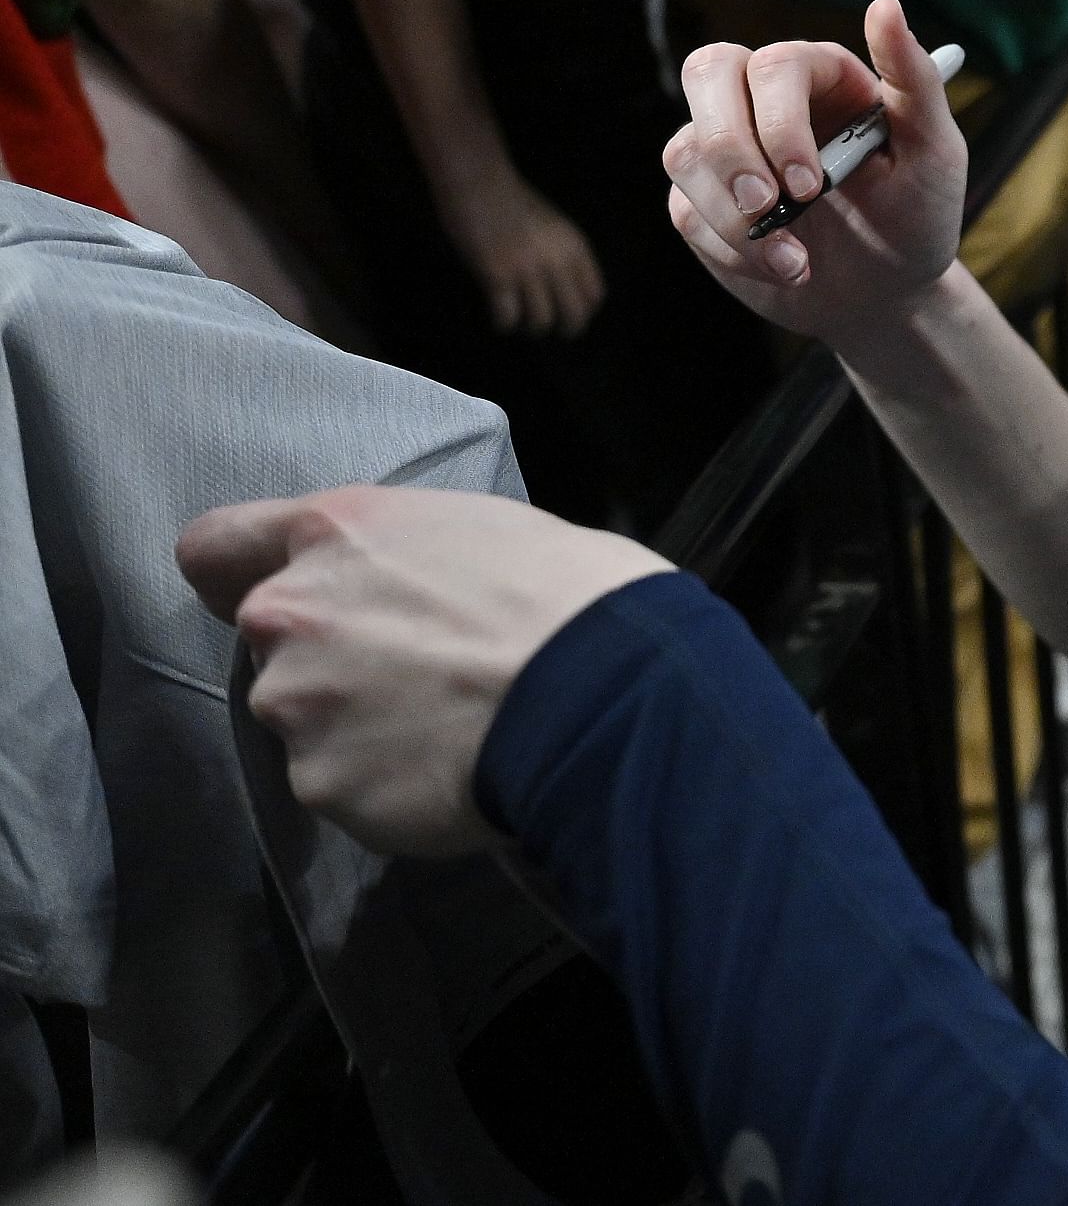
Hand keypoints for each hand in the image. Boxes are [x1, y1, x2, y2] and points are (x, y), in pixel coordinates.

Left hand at [177, 485, 671, 856]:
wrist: (603, 693)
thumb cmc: (569, 593)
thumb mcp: (480, 528)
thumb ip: (399, 558)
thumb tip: (404, 591)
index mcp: (333, 533)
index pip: (214, 546)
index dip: (239, 574)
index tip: (277, 595)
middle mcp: (288, 614)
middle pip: (273, 644)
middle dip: (329, 660)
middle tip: (419, 676)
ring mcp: (296, 707)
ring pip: (305, 721)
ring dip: (356, 729)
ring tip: (445, 732)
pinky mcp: (320, 787)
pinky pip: (340, 787)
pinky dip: (385, 786)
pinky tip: (450, 772)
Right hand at [443, 173, 605, 336]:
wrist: (478, 182)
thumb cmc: (511, 200)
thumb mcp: (553, 225)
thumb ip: (562, 253)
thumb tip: (563, 287)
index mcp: (575, 246)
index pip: (594, 295)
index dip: (583, 312)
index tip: (568, 316)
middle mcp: (557, 260)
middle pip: (574, 315)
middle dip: (562, 329)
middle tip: (545, 327)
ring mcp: (527, 269)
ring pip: (541, 321)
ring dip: (529, 328)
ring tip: (518, 321)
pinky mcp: (497, 275)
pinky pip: (507, 317)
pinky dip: (503, 324)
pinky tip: (498, 318)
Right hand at [663, 0, 967, 347]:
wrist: (887, 291)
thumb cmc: (917, 213)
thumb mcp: (935, 151)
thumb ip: (914, 79)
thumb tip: (887, 6)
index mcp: (821, 74)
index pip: (773, 65)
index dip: (779, 123)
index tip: (811, 185)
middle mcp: (764, 100)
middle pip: (705, 72)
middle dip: (728, 147)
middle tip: (765, 205)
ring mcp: (727, 149)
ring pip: (685, 152)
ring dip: (735, 219)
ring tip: (797, 262)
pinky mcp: (703, 200)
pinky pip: (686, 211)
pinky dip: (733, 250)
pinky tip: (785, 268)